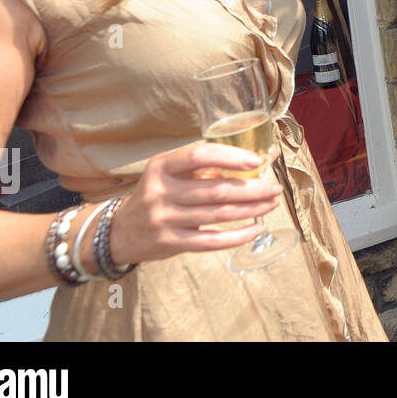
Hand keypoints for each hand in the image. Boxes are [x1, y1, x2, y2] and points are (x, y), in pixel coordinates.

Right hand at [106, 142, 284, 266]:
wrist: (121, 231)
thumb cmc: (158, 194)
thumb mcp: (172, 173)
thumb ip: (209, 165)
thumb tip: (261, 157)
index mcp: (162, 166)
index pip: (199, 155)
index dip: (230, 157)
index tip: (256, 161)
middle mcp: (161, 191)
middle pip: (217, 189)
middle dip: (253, 189)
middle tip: (275, 188)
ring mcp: (165, 219)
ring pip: (219, 214)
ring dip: (251, 210)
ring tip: (271, 204)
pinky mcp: (171, 242)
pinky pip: (212, 241)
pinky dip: (238, 236)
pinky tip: (256, 228)